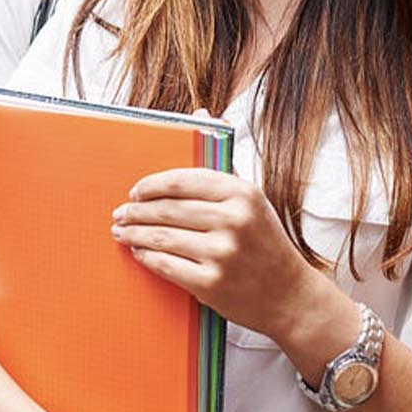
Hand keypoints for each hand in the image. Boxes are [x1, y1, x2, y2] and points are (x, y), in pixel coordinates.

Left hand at [112, 168, 316, 332]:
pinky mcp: (211, 283)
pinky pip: (165, 265)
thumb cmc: (266, 243)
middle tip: (121, 213)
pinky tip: (139, 251)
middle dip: (136, 211)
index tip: (136, 191)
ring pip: (161, 237)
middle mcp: (234, 220)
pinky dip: (146, 256)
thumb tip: (200, 115)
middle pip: (167, 209)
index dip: (151, 185)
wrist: (290, 296)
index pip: (182, 181)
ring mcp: (222, 254)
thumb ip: (222, 166)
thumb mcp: (253, 199)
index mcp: (243, 193)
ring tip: (121, 231)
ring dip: (134, 233)